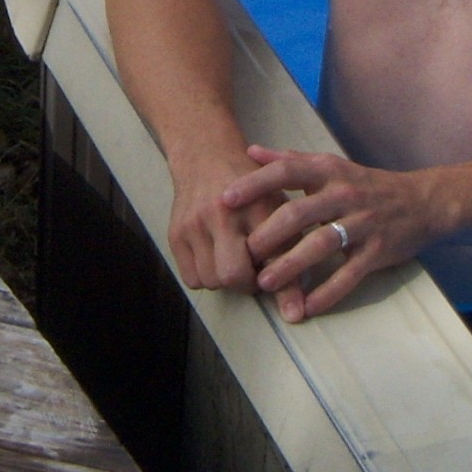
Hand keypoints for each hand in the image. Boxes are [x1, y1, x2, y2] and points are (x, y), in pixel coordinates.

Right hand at [166, 147, 283, 296]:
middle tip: (255, 270)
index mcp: (257, 207)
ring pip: (211, 281)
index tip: (289, 303)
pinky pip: (191, 279)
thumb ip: (291, 258)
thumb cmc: (253, 188)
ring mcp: (195, 224)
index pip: (272, 258)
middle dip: (247, 283)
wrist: (206, 157)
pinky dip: (206, 276)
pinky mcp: (175, 233)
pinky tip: (215, 256)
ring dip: (226, 279)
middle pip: (233, 276)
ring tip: (235, 259)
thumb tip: (295, 315)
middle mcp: (223, 215)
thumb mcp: (279, 211)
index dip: (281, 285)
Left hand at [224, 144, 444, 321]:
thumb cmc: (366, 185)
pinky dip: (328, 293)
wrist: (423, 201)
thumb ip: (290, 160)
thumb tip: (250, 150)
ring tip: (266, 283)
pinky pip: (350, 275)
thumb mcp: (330, 167)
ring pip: (321, 245)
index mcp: (329, 171)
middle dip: (268, 235)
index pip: (286, 172)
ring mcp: (363, 223)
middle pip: (299, 213)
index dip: (254, 184)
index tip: (225, 199)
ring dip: (290, 266)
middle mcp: (344, 194)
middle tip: (244, 254)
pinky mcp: (378, 251)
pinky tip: (307, 307)